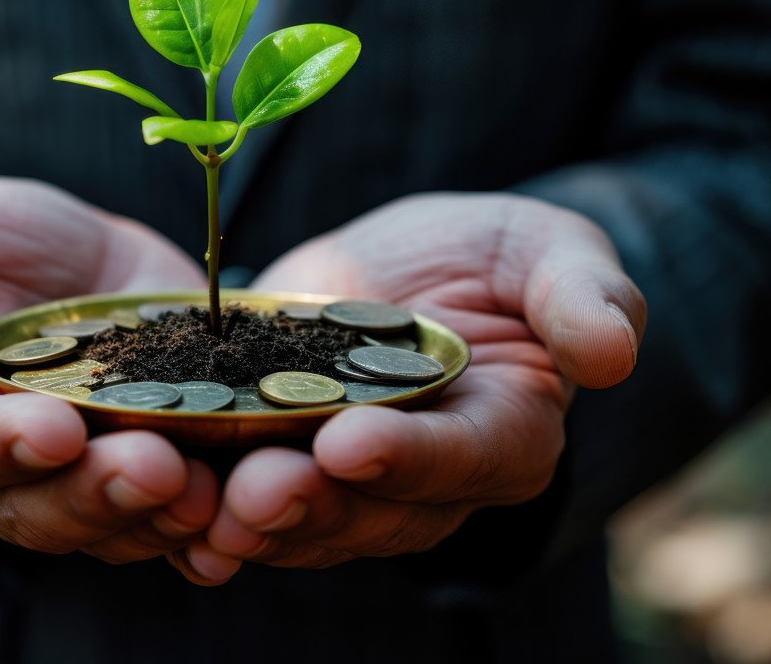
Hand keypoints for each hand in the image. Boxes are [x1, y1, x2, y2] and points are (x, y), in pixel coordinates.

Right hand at [0, 177, 228, 579]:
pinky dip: (225, 516)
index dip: (0, 446)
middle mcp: (17, 472)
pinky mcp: (172, 455)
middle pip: (50, 507)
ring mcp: (100, 471)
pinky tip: (262, 511)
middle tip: (153, 469)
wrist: (62, 256)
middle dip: (100, 492)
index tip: (49, 429)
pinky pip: (195, 506)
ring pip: (126, 518)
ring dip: (168, 514)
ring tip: (209, 490)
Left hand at [189, 193, 645, 573]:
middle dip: (311, 504)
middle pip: (369, 510)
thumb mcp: (549, 253)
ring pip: (301, 518)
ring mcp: (347, 483)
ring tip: (198, 504)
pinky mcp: (279, 458)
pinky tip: (155, 496)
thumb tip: (615, 351)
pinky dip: (202, 505)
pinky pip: (243, 498)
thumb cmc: (498, 261)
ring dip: (247, 518)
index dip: (409, 458)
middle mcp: (424, 482)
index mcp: (504, 436)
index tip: (350, 441)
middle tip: (256, 492)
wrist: (414, 272)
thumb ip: (583, 295)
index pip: (462, 461)